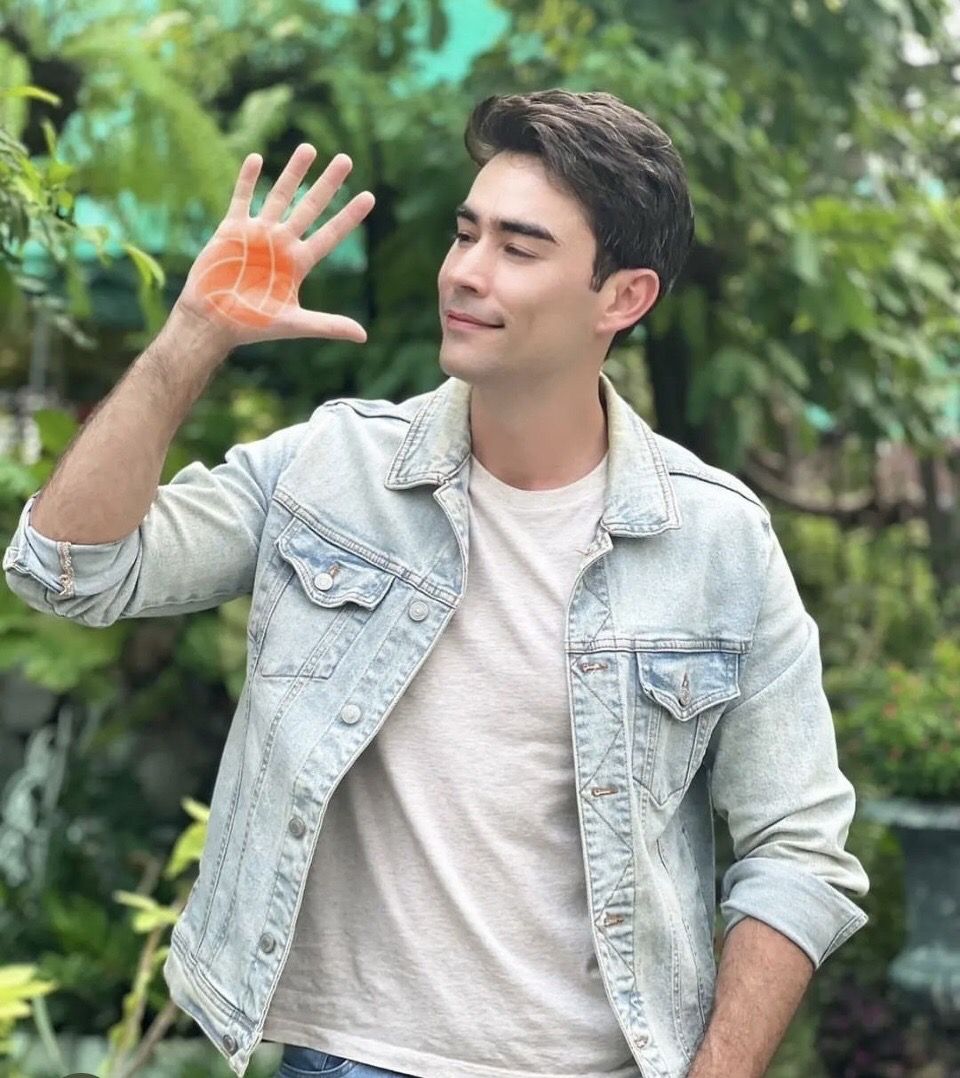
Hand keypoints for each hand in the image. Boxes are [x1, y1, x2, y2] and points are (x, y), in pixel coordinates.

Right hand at [173, 145, 374, 346]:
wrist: (212, 321)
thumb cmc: (253, 325)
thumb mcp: (295, 324)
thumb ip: (328, 324)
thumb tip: (363, 337)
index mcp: (299, 263)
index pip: (331, 234)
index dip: (349, 216)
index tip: (369, 196)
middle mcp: (282, 244)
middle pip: (311, 206)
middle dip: (329, 184)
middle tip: (346, 160)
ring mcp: (258, 234)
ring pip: (280, 195)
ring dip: (294, 172)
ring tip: (310, 148)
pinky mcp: (231, 230)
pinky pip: (242, 198)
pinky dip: (247, 179)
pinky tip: (256, 158)